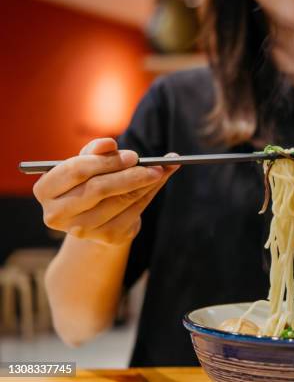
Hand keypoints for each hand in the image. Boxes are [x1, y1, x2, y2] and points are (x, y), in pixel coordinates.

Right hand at [33, 138, 179, 246]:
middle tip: (153, 165)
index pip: (76, 170)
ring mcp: (80, 229)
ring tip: (160, 170)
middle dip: (129, 174)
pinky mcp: (105, 237)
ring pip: (119, 201)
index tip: (132, 155)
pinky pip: (132, 213)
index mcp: (45, 189)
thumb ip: (96, 151)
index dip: (106, 161)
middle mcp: (57, 213)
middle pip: (98, 188)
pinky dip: (148, 195)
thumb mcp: (88, 163)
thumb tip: (109, 143)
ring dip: (144, 184)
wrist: (97, 217)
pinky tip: (157, 183)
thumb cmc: (89, 181)